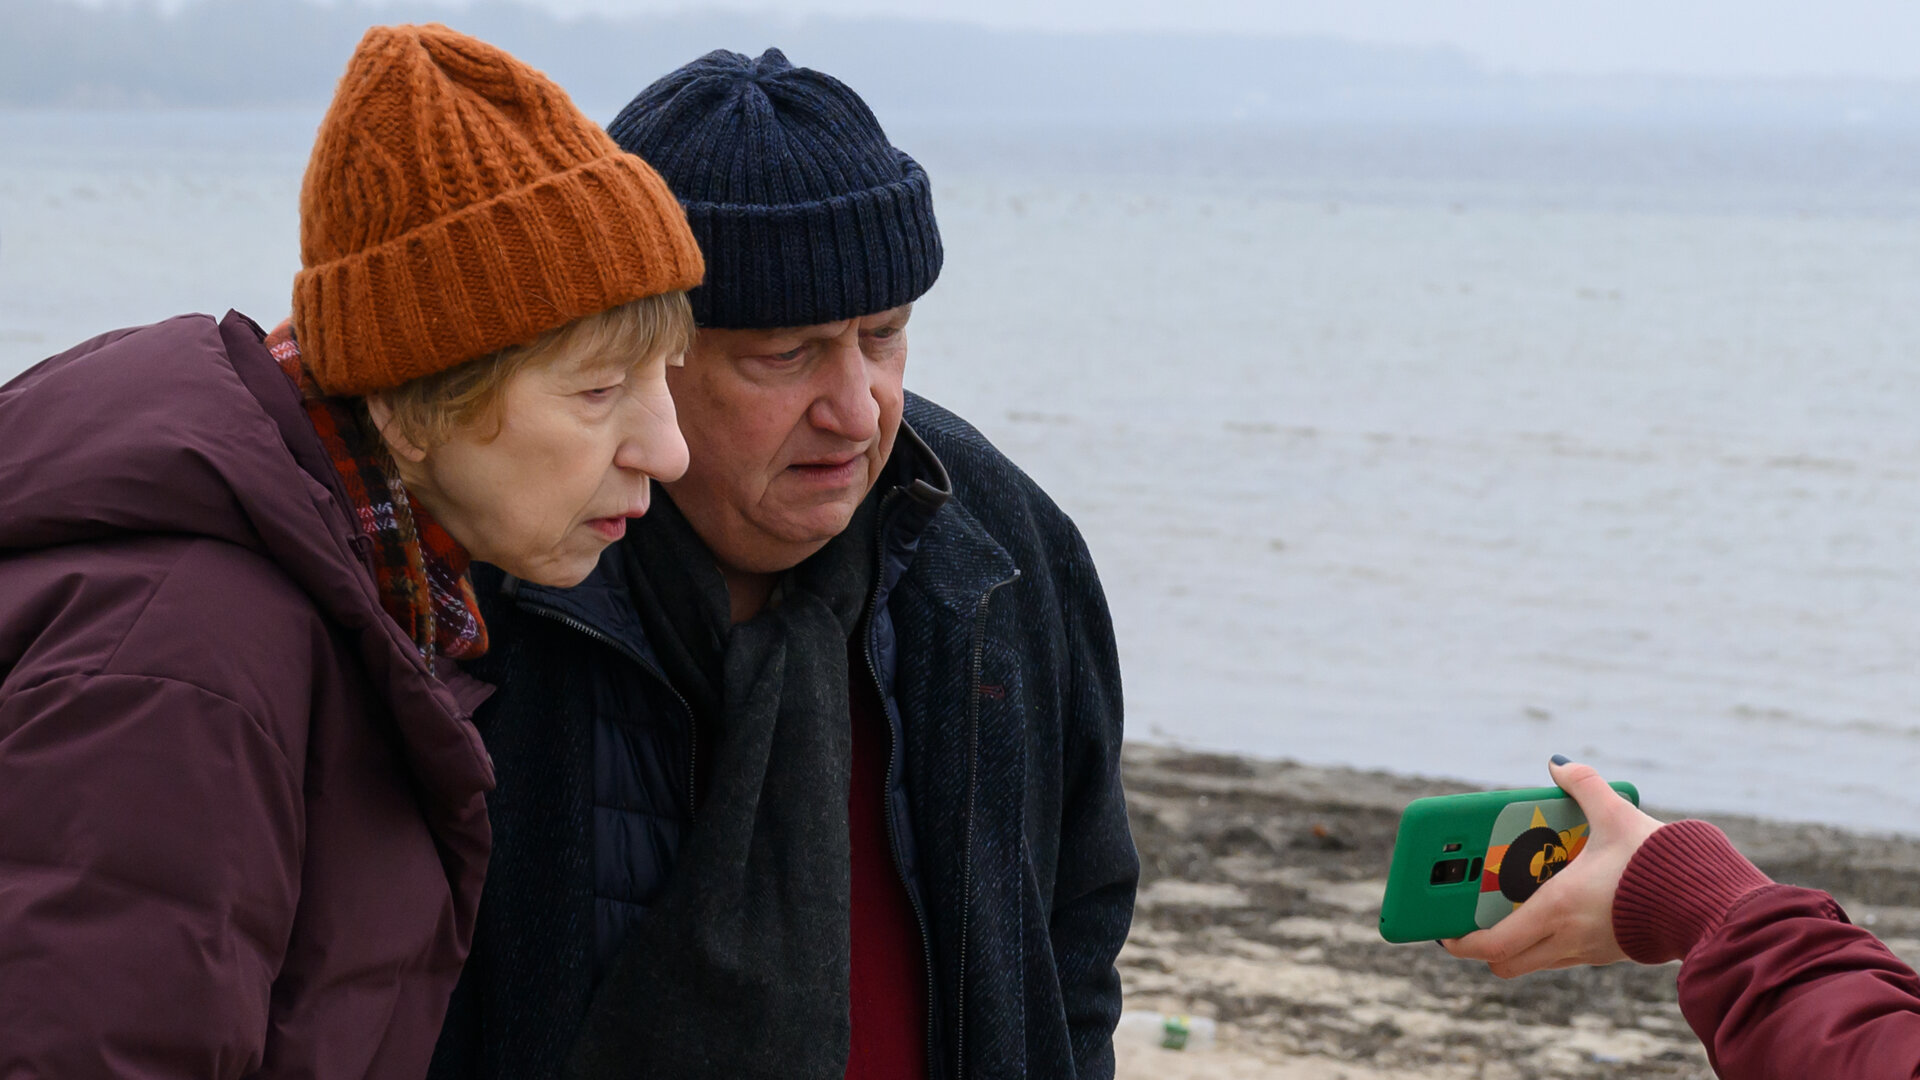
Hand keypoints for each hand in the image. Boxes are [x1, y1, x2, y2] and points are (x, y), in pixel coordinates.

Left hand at [1441, 757, 1664, 977]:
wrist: (1709, 901)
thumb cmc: (1658, 864)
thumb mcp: (1616, 816)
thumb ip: (1584, 785)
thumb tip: (1558, 764)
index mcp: (1556, 910)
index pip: (1492, 945)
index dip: (1460, 942)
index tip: (1442, 930)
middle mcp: (1567, 939)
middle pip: (1506, 962)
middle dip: (1483, 944)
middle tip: (1472, 912)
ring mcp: (1588, 952)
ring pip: (1534, 959)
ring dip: (1517, 939)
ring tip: (1508, 902)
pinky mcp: (1608, 952)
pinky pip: (1563, 952)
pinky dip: (1549, 935)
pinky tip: (1554, 902)